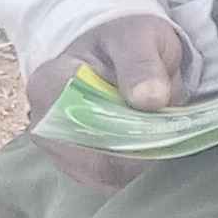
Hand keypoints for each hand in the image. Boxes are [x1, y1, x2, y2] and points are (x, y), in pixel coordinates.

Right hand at [24, 11, 191, 193]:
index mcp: (51, 84)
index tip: (164, 128)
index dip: (131, 135)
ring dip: (140, 165)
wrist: (115, 49)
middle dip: (140, 155)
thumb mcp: (138, 37)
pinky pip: (106, 181)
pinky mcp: (73, 164)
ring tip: (162, 139)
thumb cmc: (125, 39)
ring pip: (103, 177)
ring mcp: (56, 148)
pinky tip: (151, 151)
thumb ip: (141, 64)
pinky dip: (134, 172)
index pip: (87, 126)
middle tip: (173, 137)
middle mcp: (44, 122)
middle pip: (94, 162)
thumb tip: (149, 99)